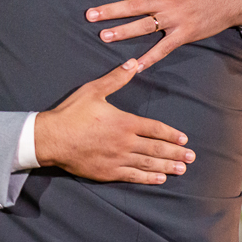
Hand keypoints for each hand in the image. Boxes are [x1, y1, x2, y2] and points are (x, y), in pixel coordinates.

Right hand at [34, 59, 194, 184]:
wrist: (51, 138)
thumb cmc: (71, 113)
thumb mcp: (93, 91)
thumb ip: (116, 78)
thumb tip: (133, 63)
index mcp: (124, 122)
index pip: (155, 128)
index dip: (171, 134)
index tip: (184, 139)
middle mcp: (125, 142)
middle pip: (157, 148)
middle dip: (176, 152)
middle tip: (191, 157)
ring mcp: (117, 159)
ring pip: (148, 163)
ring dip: (167, 166)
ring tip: (182, 168)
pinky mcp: (108, 171)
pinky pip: (133, 176)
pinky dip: (148, 178)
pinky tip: (160, 179)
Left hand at [86, 0, 241, 68]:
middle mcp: (165, 2)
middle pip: (132, 6)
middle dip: (109, 11)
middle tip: (89, 15)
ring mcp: (174, 20)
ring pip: (143, 27)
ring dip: (123, 33)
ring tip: (103, 37)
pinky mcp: (183, 35)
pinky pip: (163, 49)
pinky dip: (150, 59)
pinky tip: (135, 66)